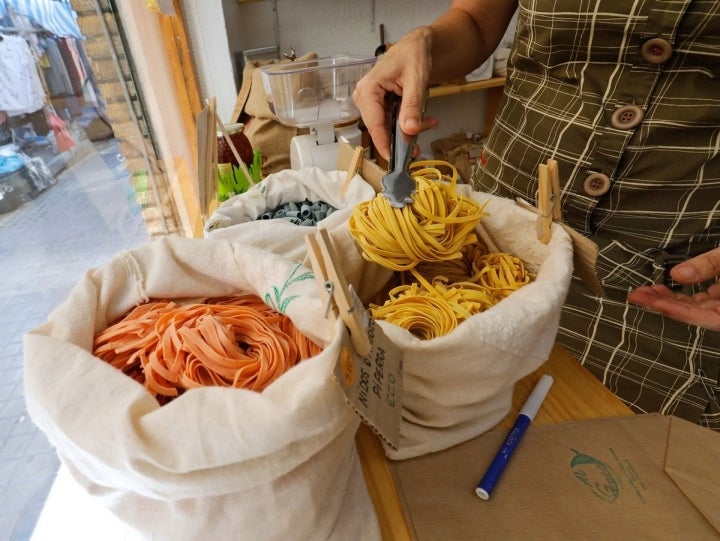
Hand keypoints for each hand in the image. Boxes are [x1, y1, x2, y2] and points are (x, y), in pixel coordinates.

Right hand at [352, 27, 438, 160]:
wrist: (418, 45)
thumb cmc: (413, 54)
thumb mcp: (416, 80)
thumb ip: (412, 106)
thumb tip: (409, 131)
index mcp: (368, 89)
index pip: (374, 124)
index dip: (384, 143)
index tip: (394, 159)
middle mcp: (365, 97)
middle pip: (381, 128)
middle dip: (402, 136)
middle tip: (420, 143)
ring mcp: (372, 102)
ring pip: (389, 127)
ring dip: (410, 129)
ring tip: (430, 123)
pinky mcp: (381, 106)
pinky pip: (394, 121)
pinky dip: (410, 122)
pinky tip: (426, 120)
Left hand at [627, 247, 719, 329]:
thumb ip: (709, 265)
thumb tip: (677, 274)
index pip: (705, 318)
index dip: (678, 312)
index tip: (656, 304)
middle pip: (692, 314)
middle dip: (662, 305)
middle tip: (637, 297)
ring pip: (691, 308)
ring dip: (665, 299)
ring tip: (642, 292)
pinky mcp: (719, 296)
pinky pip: (696, 300)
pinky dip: (677, 295)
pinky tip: (659, 288)